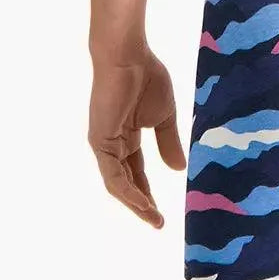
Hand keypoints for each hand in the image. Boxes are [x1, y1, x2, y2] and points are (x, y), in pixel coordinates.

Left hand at [88, 50, 186, 227]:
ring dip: (136, 203)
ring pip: (119, 183)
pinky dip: (127, 191)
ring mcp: (104, 144)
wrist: (128, 56)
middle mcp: (112, 144)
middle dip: (142, 203)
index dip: (149, 191)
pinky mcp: (100, 141)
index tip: (163, 212)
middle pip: (127, 182)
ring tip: (153, 219)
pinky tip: (142, 203)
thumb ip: (168, 142)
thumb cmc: (146, 77)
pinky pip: (114, 174)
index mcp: (127, 136)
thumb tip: (178, 169)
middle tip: (159, 222)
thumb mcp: (164, 117)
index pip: (137, 171)